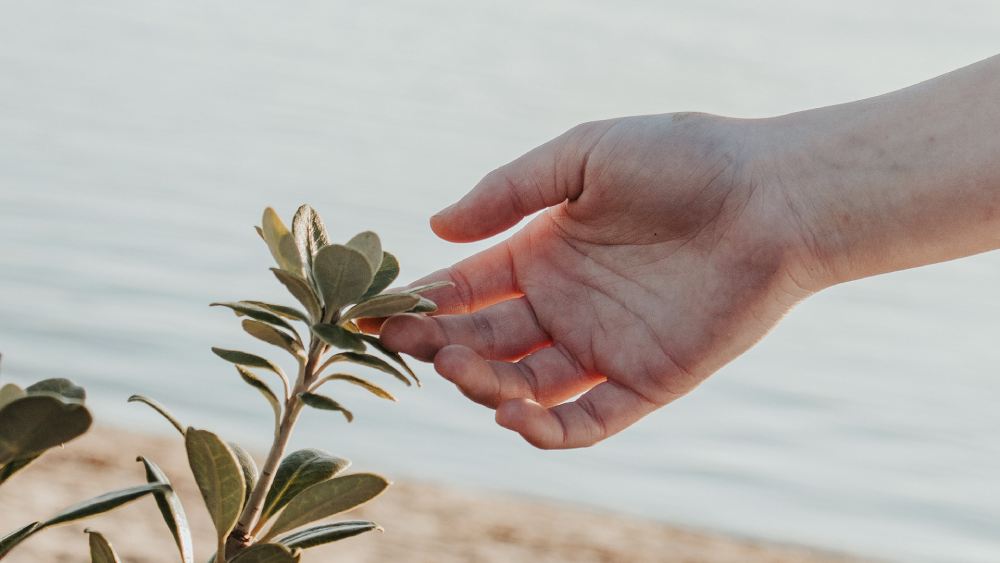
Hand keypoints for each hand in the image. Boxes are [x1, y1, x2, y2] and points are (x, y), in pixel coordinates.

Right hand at [374, 113, 815, 448]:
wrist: (770, 196)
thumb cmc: (682, 161)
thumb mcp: (583, 157)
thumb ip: (509, 191)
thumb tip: (435, 228)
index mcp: (544, 253)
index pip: (466, 287)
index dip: (421, 301)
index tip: (375, 312)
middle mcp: (565, 305)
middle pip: (484, 339)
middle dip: (440, 345)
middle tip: (409, 343)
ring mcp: (602, 346)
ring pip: (524, 385)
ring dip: (484, 385)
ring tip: (459, 367)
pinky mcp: (645, 382)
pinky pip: (587, 420)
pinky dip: (547, 430)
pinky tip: (514, 416)